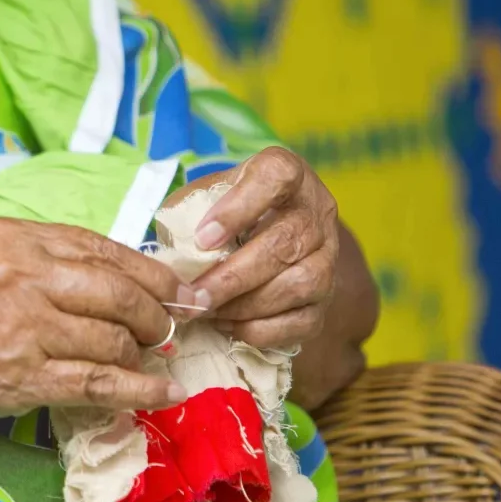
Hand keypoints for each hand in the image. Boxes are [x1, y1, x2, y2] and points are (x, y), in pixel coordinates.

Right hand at [0, 218, 191, 436]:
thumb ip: (34, 260)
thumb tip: (110, 278)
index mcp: (9, 238)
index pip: (101, 248)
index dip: (149, 272)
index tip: (176, 289)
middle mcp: (18, 274)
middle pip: (118, 292)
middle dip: (156, 314)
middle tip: (169, 329)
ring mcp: (21, 326)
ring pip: (112, 339)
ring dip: (142, 355)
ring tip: (153, 360)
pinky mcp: (20, 376)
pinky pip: (98, 382)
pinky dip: (138, 388)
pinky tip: (161, 392)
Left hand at [175, 147, 339, 351]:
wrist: (265, 240)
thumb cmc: (226, 213)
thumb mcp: (204, 197)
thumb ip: (188, 212)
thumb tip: (172, 253)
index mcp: (287, 172)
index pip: (275, 176)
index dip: (239, 208)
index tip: (203, 239)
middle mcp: (316, 211)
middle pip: (285, 242)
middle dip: (233, 276)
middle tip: (195, 296)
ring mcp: (328, 257)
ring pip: (301, 284)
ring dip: (247, 304)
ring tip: (208, 311)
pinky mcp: (326, 299)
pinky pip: (303, 320)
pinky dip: (261, 329)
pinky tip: (228, 326)